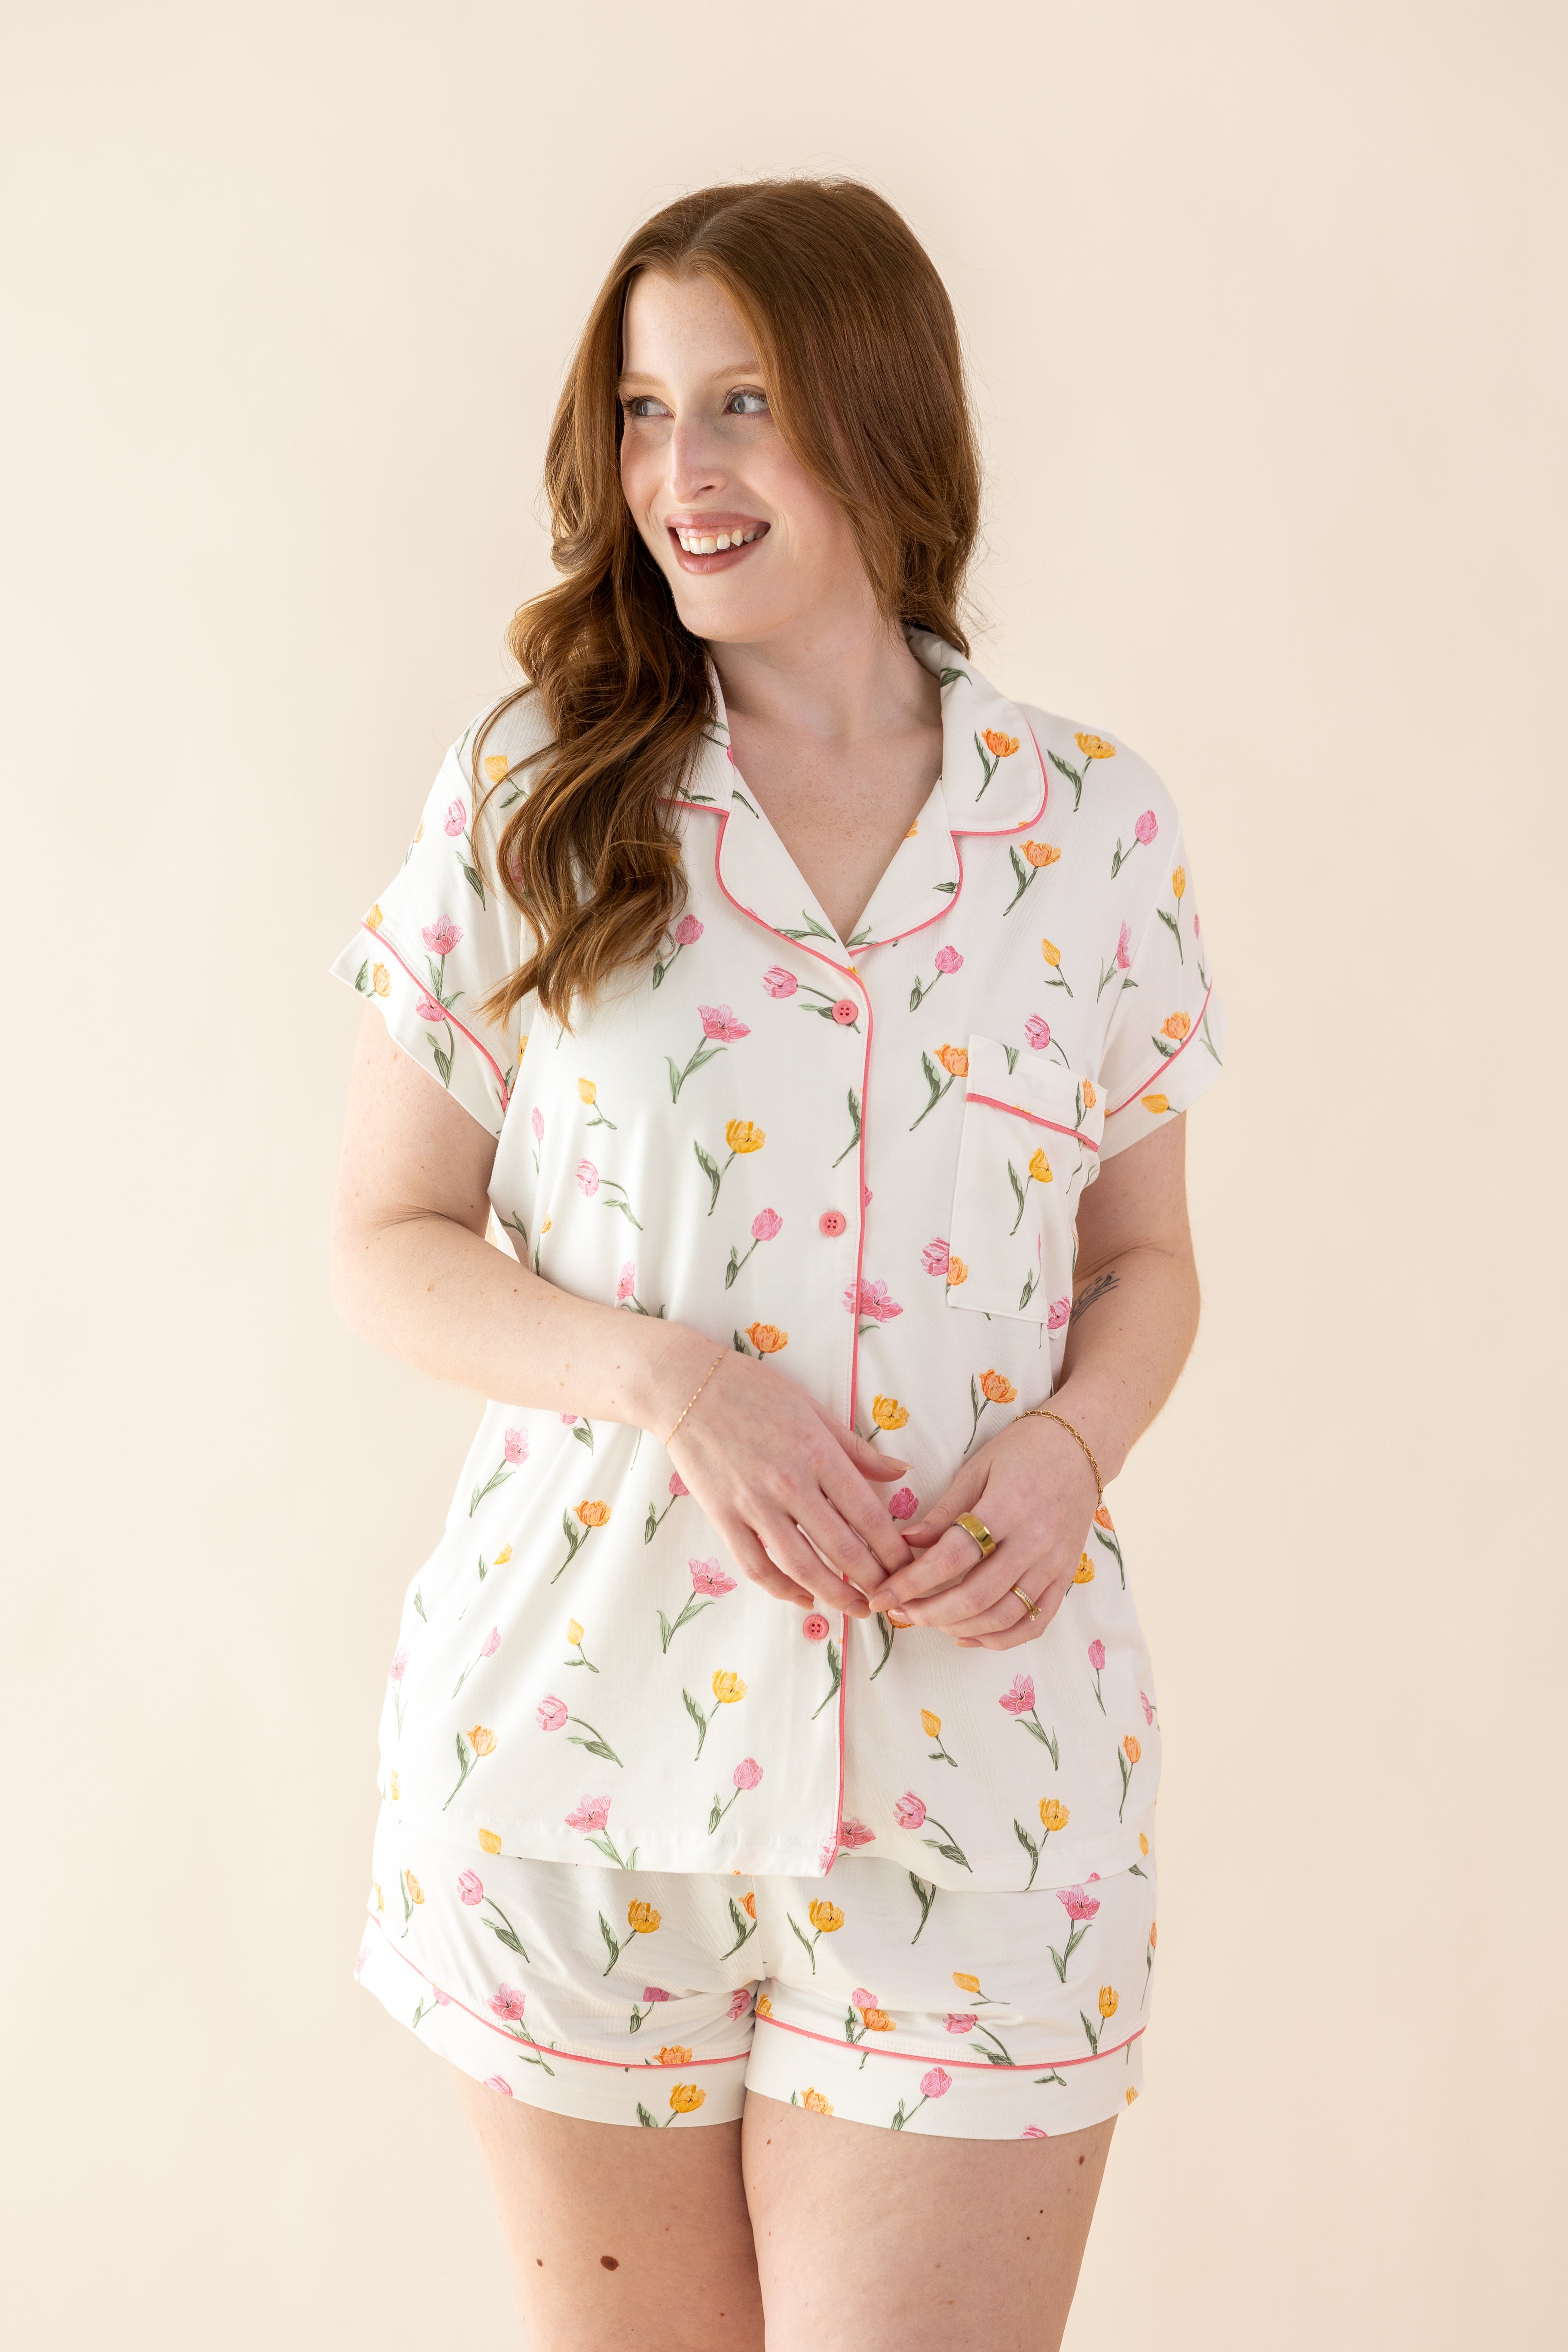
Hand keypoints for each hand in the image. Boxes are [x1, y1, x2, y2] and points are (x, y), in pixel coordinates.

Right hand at [662, 1346, 915, 1617]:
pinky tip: (804, 1599)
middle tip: (889, 1595)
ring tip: (856, 1607)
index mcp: (818, 1453)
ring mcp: (753, 1503)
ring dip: (834, 1594)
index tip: (906, 1565)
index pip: (868, 1514)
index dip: (892, 1548)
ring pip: (802, 1566)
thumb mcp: (814, 1410)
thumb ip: (856, 1449)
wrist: (686, 1385)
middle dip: (872, 1580)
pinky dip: (783, 1590)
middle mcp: (789, 1483)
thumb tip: (900, 1473)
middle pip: (842, 1548)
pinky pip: (757, 1565)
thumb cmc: (754, 1390)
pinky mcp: (723, 1516)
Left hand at [873, 1415, 1099, 1648]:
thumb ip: (943, 1512)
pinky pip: (1035, 1622)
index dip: (913, 1581)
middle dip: (929, 1612)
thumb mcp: (976, 1470)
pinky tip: (968, 1636)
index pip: (953, 1556)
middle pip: (976, 1596)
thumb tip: (904, 1543)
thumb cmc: (1022, 1451)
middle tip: (899, 1612)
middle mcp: (1034, 1542)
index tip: (883, 1594)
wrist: (1080, 1448)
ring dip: (958, 1627)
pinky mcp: (1065, 1577)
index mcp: (1008, 1507)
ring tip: (926, 1621)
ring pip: (1003, 1617)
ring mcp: (1054, 1564)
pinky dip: (1000, 1639)